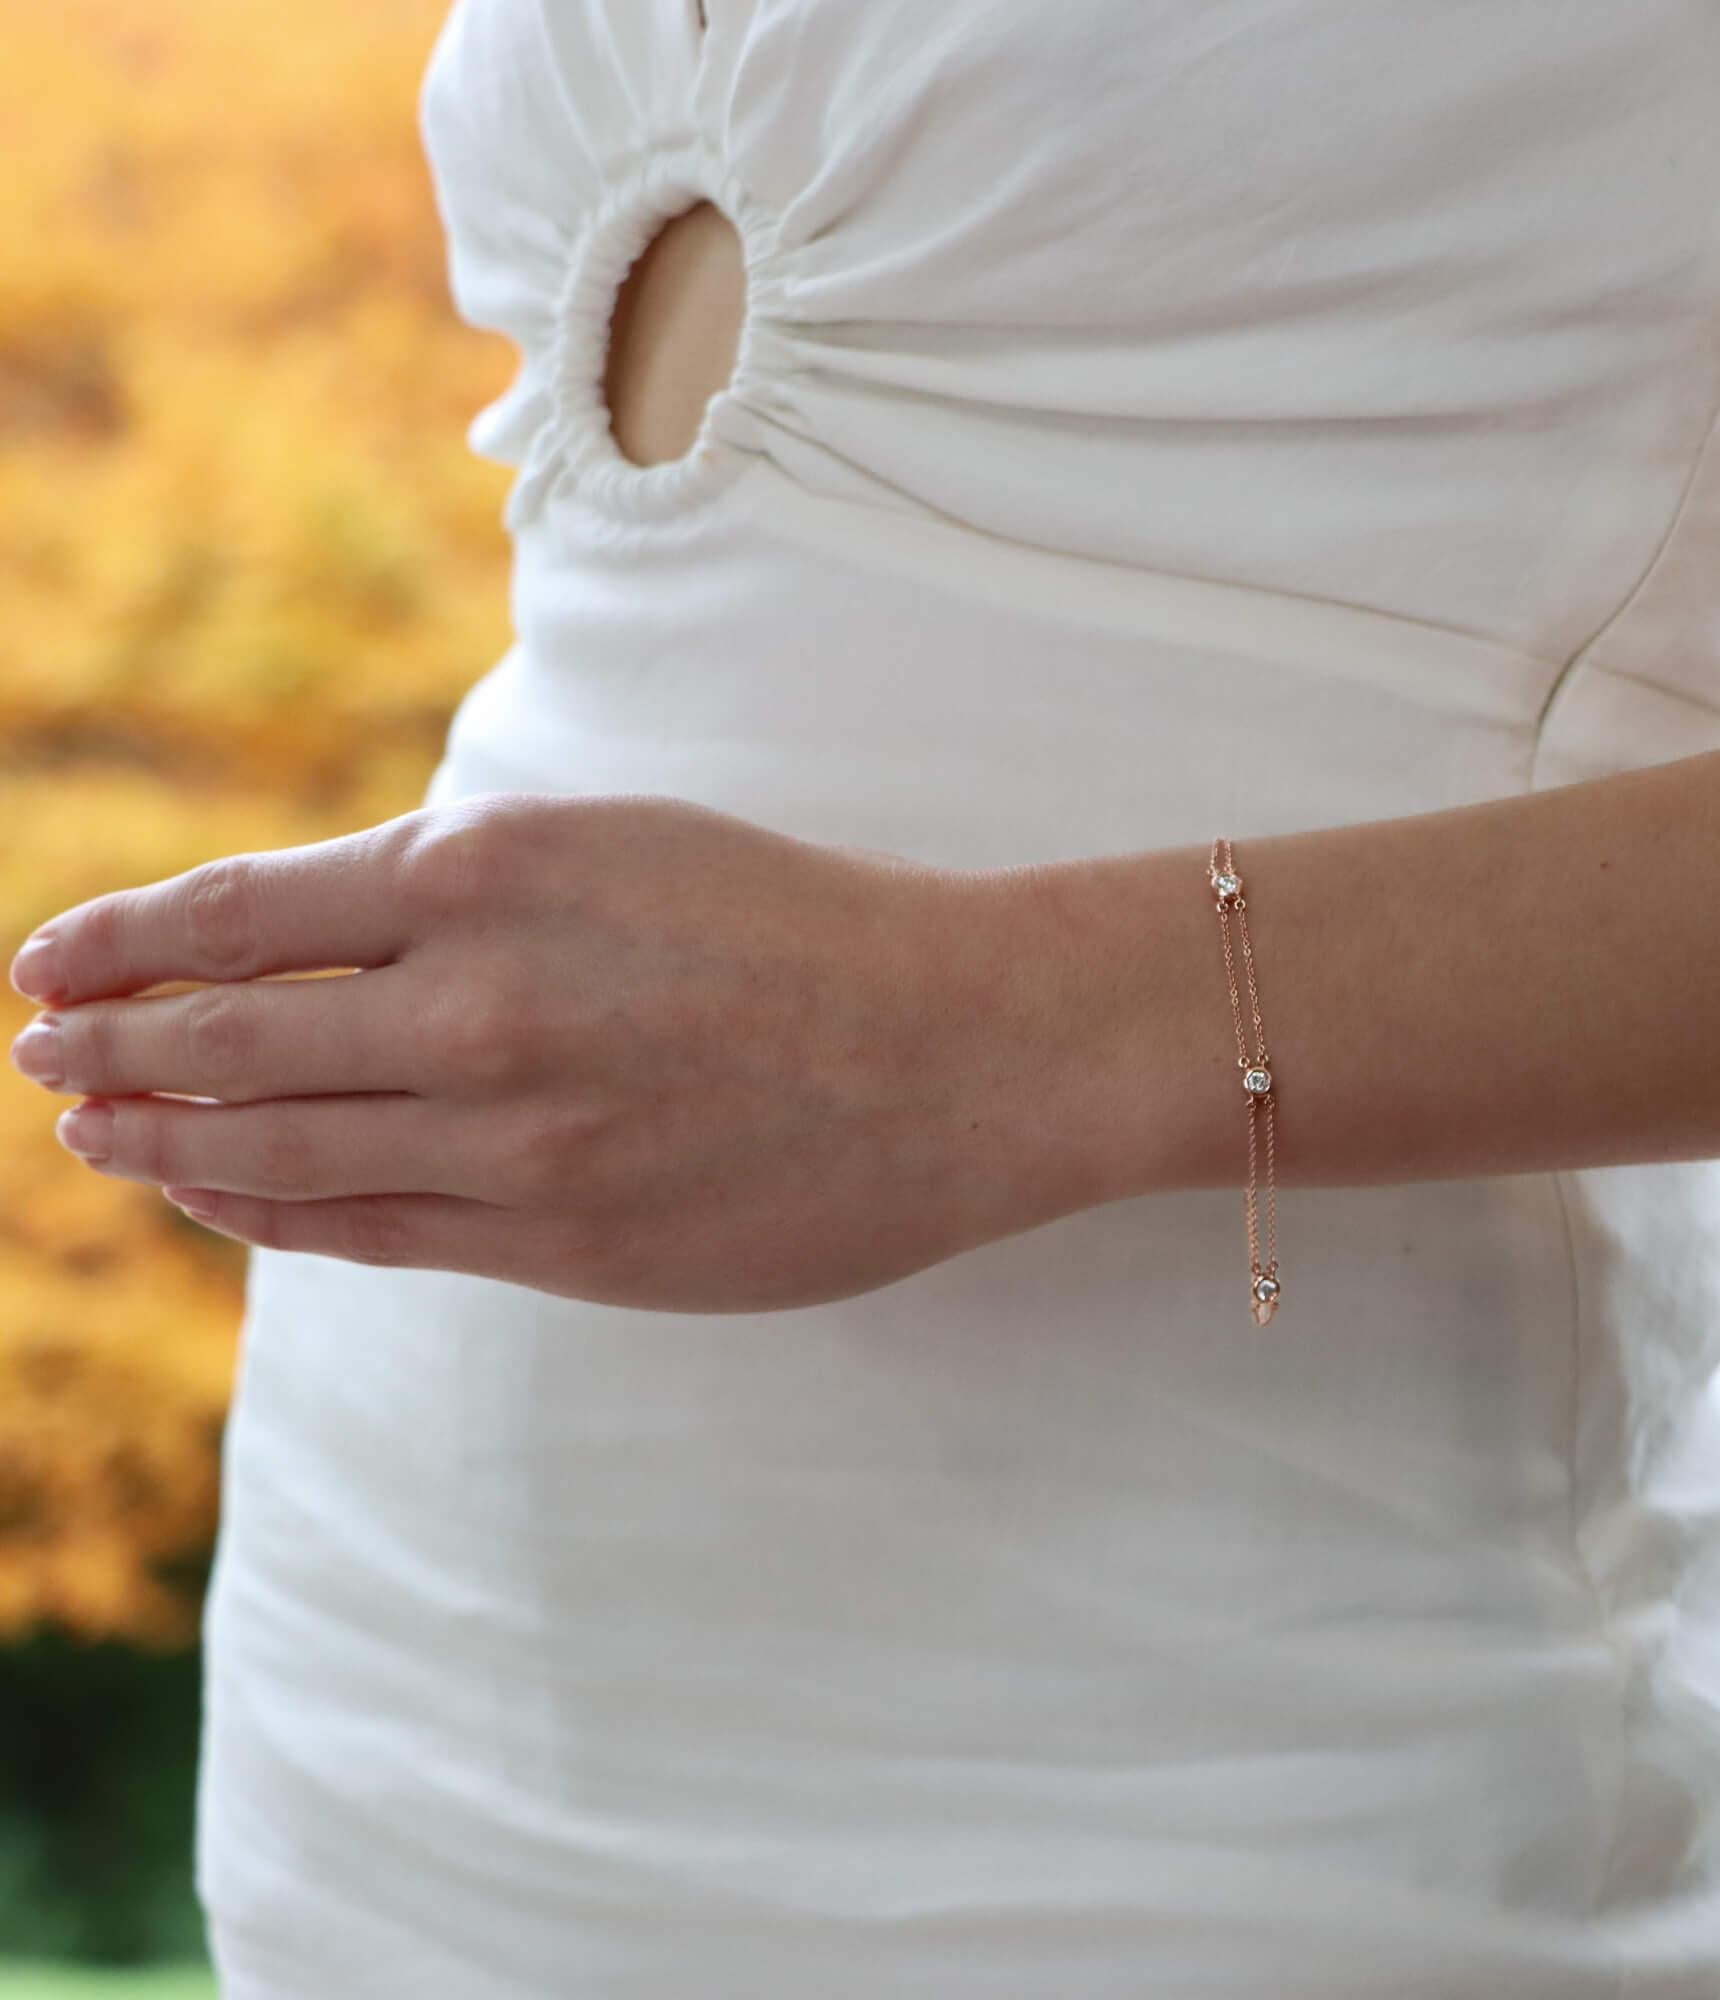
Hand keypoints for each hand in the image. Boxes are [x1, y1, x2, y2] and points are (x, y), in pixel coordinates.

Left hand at [6, 793, 1097, 1311]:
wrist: (962, 1047)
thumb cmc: (804, 923)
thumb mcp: (621, 843)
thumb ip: (467, 884)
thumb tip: (321, 933)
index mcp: (492, 871)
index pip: (242, 913)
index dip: (118, 942)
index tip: (43, 967)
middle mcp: (477, 1003)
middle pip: (229, 1036)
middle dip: (106, 1049)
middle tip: (34, 1060)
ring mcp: (514, 1134)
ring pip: (278, 1145)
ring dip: (163, 1138)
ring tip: (92, 1136)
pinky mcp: (561, 1239)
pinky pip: (367, 1231)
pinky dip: (266, 1212)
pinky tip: (214, 1195)